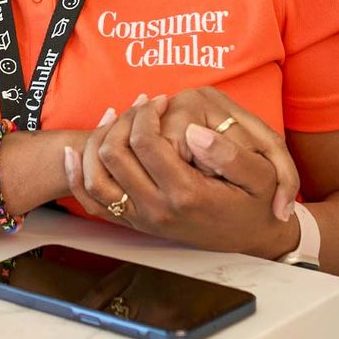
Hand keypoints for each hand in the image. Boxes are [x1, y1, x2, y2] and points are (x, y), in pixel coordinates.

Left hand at [65, 97, 299, 257]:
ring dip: (99, 139)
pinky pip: (91, 201)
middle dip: (123, 120)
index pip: (144, 142)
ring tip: (117, 118)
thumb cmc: (257, 202)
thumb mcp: (262, 176)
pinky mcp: (133, 222)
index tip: (159, 100)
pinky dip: (77, 175)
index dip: (146, 113)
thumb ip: (230, 154)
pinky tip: (76, 152)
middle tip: (141, 106)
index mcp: (186, 194)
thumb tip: (192, 132)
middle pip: (113, 153)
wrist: (254, 237)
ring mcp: (141, 218)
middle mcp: (157, 209)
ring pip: (95, 175)